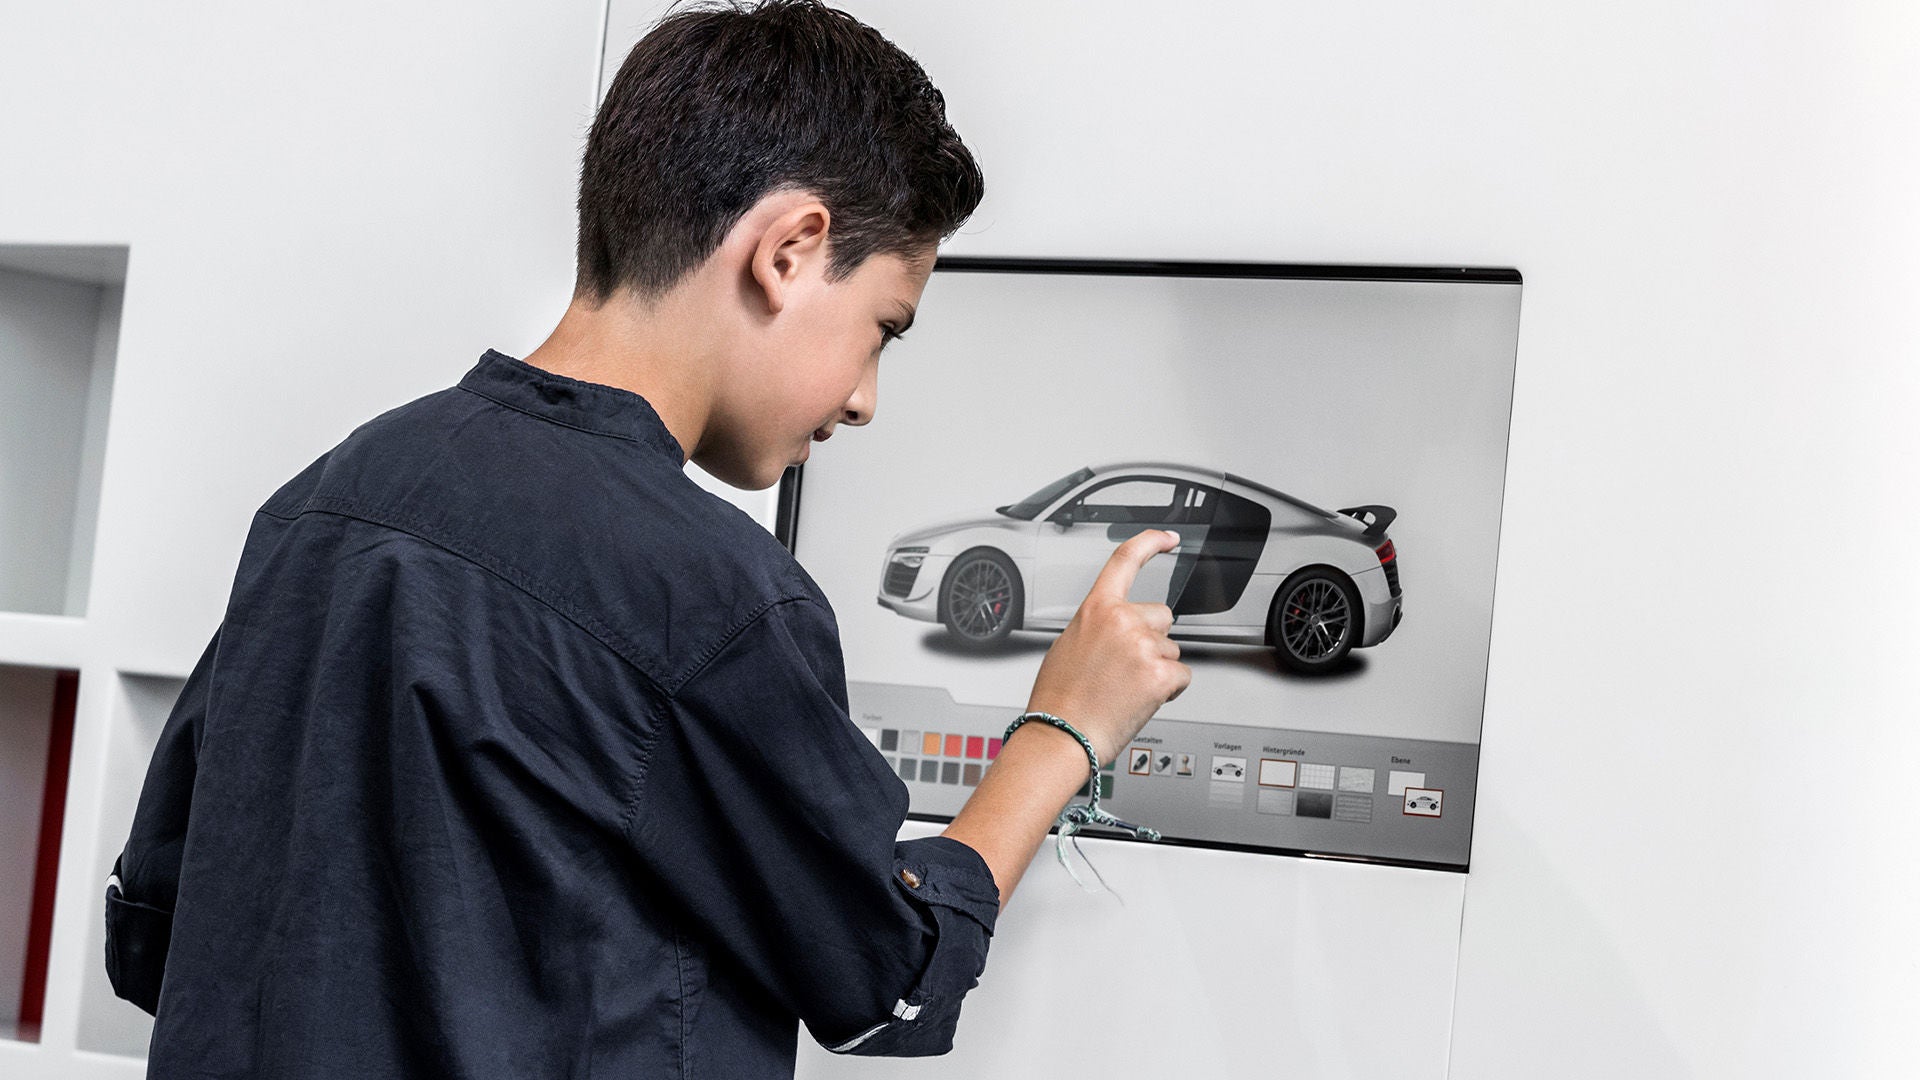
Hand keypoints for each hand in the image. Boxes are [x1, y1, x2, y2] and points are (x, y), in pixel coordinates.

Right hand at [1023, 529, 1192, 764]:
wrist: (1061, 736)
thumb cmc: (1059, 700)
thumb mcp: (1068, 646)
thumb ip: (1098, 628)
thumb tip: (1118, 632)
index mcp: (1095, 609)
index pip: (1125, 560)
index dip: (1150, 543)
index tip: (1167, 539)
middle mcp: (1122, 621)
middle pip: (1161, 617)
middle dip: (1152, 639)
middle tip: (1125, 669)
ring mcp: (1143, 646)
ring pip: (1171, 649)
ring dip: (1156, 668)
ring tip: (1125, 689)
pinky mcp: (1161, 674)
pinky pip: (1181, 676)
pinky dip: (1167, 691)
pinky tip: (1140, 700)